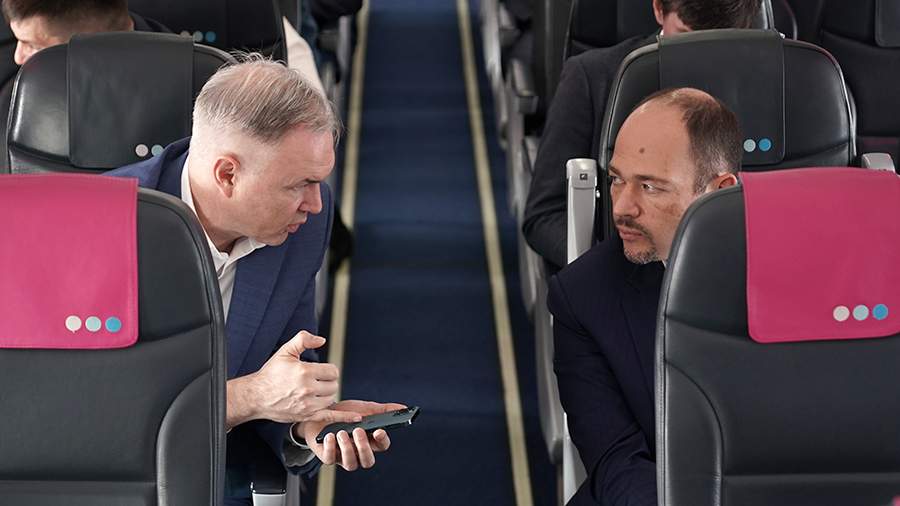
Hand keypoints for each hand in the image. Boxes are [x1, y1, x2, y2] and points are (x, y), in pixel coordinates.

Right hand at [240, 331, 360, 424]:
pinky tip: (356, 417)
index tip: (320, 371)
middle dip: (327, 382)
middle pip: (333, 385)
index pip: (332, 371)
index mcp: (304, 372)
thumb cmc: (271, 374)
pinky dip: (345, 418)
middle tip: (316, 381)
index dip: (328, 370)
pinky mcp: (306, 416)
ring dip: (327, 394)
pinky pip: (330, 417)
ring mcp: (307, 404)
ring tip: (316, 391)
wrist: (257, 396)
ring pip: (331, 398)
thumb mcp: (286, 351)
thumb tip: (321, 340)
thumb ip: (303, 340)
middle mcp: (307, 389)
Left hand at [297, 400, 406, 470]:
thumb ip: (384, 410)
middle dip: (364, 448)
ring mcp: (342, 456)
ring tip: (342, 433)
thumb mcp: (364, 408)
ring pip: (350, 464)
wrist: (318, 412)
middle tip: (358, 431)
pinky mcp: (327, 456)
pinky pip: (330, 460)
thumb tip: (404, 408)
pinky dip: (330, 448)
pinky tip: (329, 436)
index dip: (382, 440)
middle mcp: (358, 452)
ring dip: (347, 449)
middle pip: (368, 461)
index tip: (379, 430)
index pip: (382, 446)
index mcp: (370, 440)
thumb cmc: (344, 413)